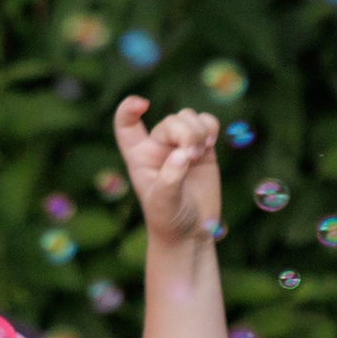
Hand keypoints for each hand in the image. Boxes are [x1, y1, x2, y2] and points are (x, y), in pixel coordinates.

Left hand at [112, 96, 220, 247]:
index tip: (143, 104)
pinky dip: (210, 127)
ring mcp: (181, 146)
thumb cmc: (168, 220)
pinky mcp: (203, 149)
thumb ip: (171, 177)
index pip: (126, 125)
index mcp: (139, 157)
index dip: (128, 109)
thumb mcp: (163, 202)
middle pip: (170, 120)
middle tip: (192, 156)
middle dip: (185, 132)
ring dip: (198, 129)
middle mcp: (158, 147)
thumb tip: (183, 154)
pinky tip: (210, 143)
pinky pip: (207, 123)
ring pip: (189, 117)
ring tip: (200, 153)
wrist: (190, 233)